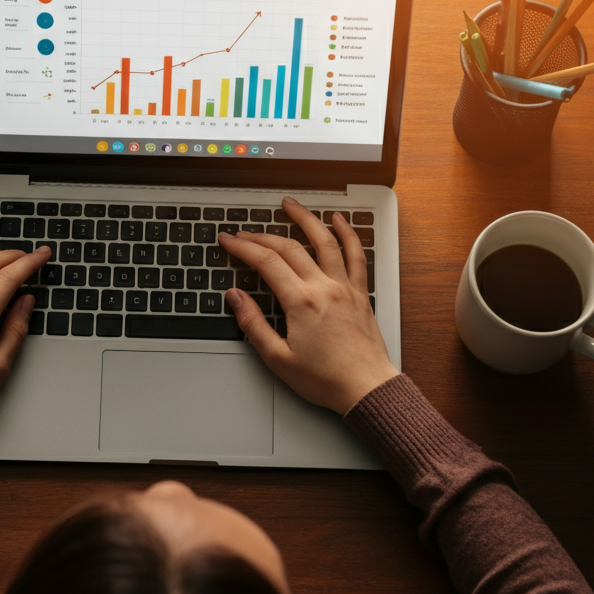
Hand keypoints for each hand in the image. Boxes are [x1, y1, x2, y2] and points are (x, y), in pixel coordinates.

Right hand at [220, 198, 396, 412]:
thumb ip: (253, 324)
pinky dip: (347, 233)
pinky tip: (338, 221)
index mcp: (301, 302)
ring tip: (290, 204)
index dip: (242, 247)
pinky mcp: (360, 293)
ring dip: (305, 219)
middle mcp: (324, 288)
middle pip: (288, 248)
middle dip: (262, 235)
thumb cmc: (325, 379)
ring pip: (324, 240)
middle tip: (244, 232)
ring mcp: (345, 287)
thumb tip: (235, 297)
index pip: (265, 262)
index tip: (228, 241)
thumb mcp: (278, 358)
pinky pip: (356, 254)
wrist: (366, 389)